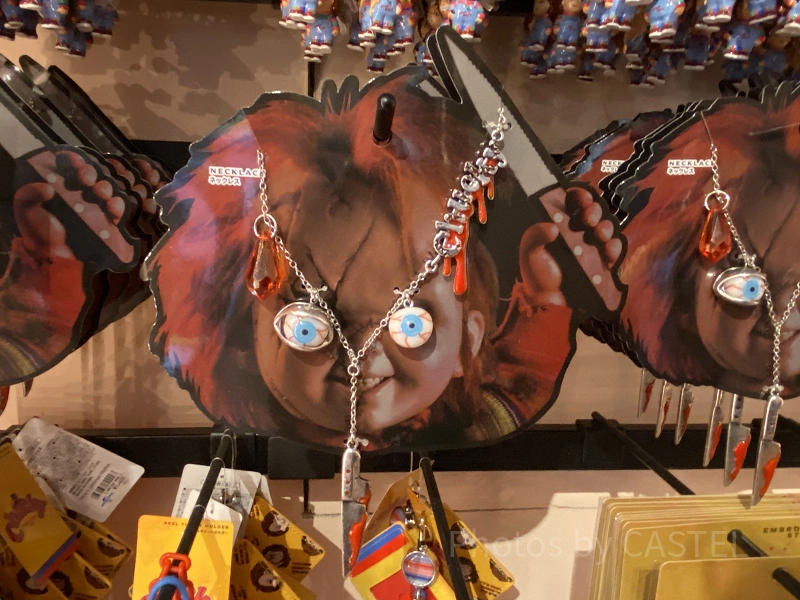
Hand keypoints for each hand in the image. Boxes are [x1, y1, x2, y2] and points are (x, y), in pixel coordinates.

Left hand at [15, 149, 129, 264]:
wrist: (53, 258)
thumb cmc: (39, 232)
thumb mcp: (26, 209)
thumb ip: (30, 194)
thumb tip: (48, 188)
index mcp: (60, 186)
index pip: (69, 166)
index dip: (74, 160)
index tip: (75, 161)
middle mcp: (79, 193)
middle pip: (91, 175)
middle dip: (91, 173)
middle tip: (87, 180)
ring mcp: (94, 206)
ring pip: (106, 189)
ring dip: (106, 188)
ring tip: (101, 194)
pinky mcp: (106, 220)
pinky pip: (117, 210)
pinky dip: (118, 206)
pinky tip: (113, 207)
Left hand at [519, 186, 621, 306]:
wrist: (550, 304)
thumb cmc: (537, 276)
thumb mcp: (529, 253)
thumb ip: (534, 236)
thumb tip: (553, 227)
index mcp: (559, 224)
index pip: (573, 202)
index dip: (580, 195)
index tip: (583, 199)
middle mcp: (576, 232)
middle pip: (593, 211)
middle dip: (594, 210)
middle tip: (588, 220)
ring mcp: (591, 246)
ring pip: (605, 227)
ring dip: (606, 227)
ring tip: (599, 235)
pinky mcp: (602, 261)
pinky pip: (614, 248)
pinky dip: (615, 246)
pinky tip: (608, 250)